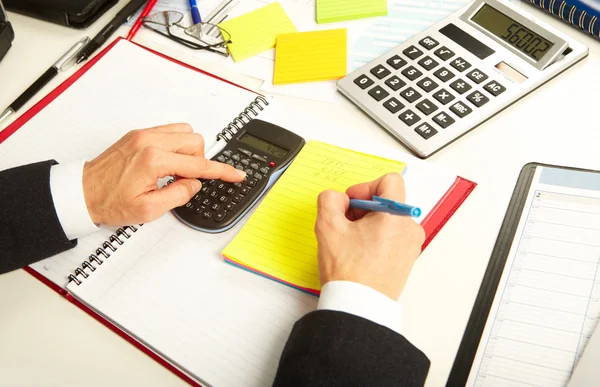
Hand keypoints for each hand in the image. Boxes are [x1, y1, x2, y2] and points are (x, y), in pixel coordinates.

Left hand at [82, 124, 245, 225]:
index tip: (236, 174)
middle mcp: (149, 141)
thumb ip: (178, 194)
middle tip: (185, 180)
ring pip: (185, 132)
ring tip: (174, 172)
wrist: (81, 193)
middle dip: (199, 161)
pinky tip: (166, 163)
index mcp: (153, 160)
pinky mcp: (137, 134)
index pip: (199, 164)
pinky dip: (176, 145)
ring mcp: (142, 134)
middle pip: (195, 141)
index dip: (222, 171)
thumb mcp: (149, 210)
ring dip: (188, 151)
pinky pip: (169, 131)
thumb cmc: (109, 202)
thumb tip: (194, 183)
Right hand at [315, 173, 424, 299]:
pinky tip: (358, 253)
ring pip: (387, 220)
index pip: (389, 181)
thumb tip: (338, 199)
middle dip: (362, 209)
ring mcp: (410, 246)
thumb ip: (329, 200)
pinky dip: (375, 239)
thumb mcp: (327, 227)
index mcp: (397, 216)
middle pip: (386, 202)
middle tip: (345, 225)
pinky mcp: (406, 260)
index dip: (365, 187)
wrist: (359, 307)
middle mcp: (410, 229)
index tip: (351, 204)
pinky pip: (391, 238)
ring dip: (367, 225)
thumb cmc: (349, 272)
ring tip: (350, 242)